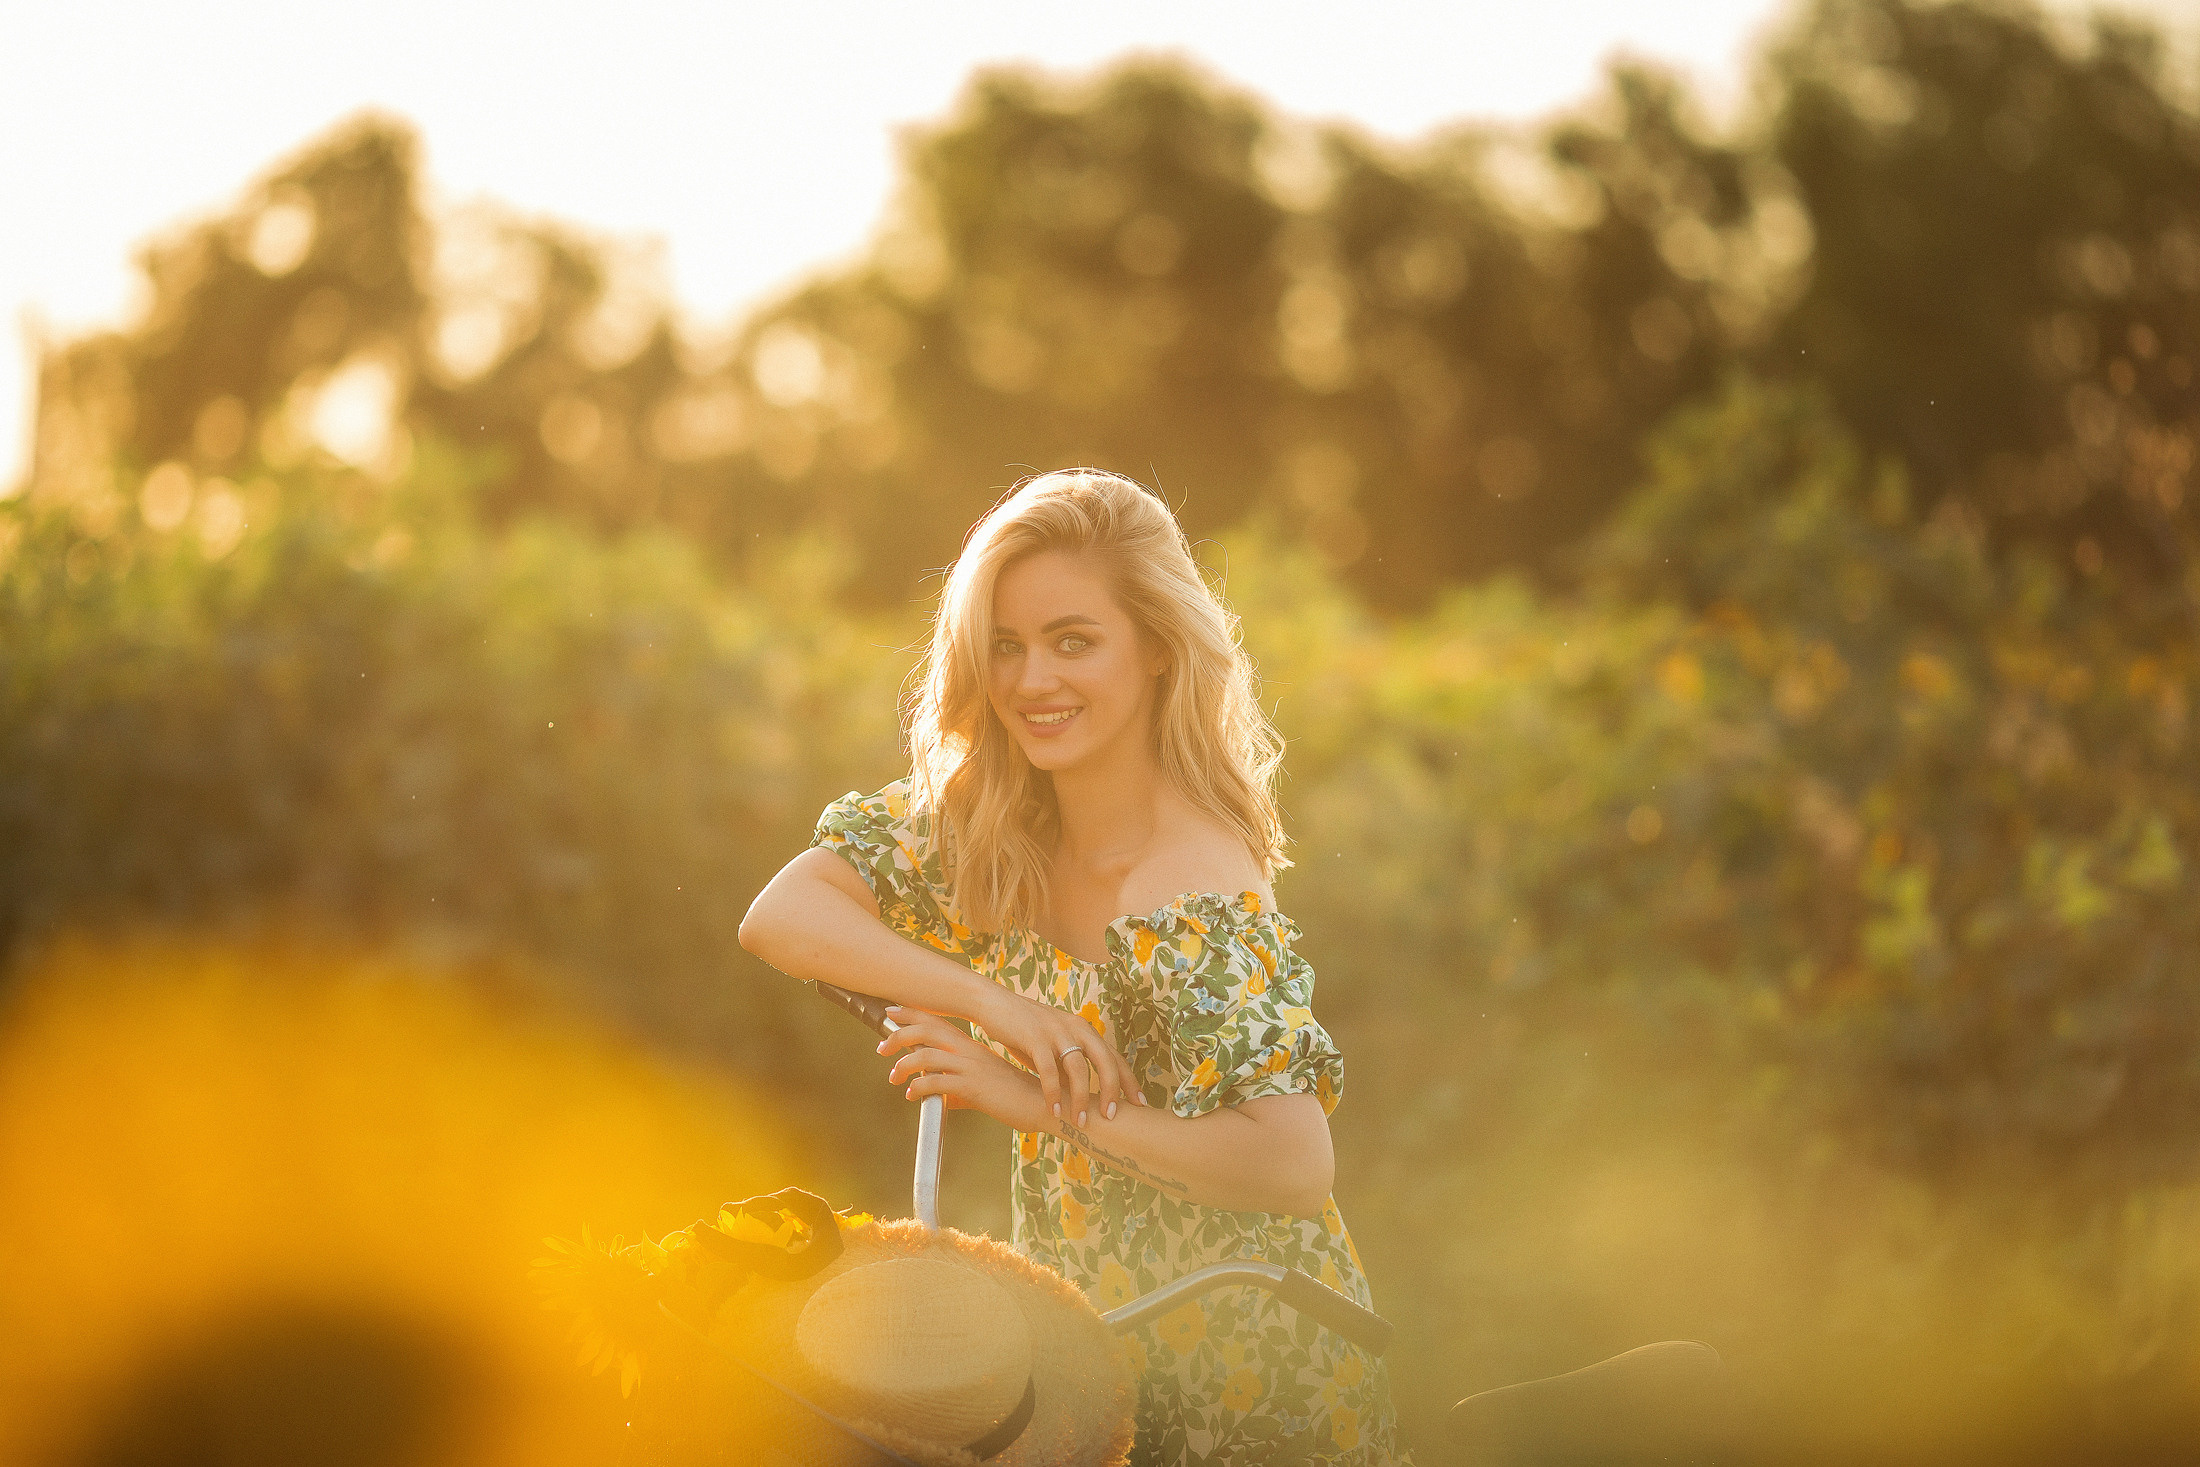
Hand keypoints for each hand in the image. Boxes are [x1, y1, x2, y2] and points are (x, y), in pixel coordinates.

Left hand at [879, 1009, 1050, 1132]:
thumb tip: (942, 1099)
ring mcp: (970, 1067)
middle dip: (899, 1034)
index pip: (936, 1022)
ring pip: (926, 1055)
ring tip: (894, 1077)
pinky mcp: (972, 1086)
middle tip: (881, 1047)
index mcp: (970, 1046)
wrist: (1039, 1104)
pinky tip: (913, 1096)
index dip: (912, 1014)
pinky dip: (918, 1088)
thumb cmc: (1013, 1095)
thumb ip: (959, 1090)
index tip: (891, 1011)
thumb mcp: (982, 1085)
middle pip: (927, 1031)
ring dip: (903, 1065)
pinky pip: (936, 1083)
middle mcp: (968, 1050)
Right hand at [963, 989, 1143, 1127]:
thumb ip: (1067, 1067)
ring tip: (1081, 1121)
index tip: (1139, 1103)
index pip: (1114, 1056)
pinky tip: (1054, 1111)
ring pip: (1078, 1068)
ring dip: (1081, 1098)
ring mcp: (1057, 1032)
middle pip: (1105, 1061)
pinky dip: (1052, 1093)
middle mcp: (1076, 1028)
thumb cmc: (1025, 1029)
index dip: (1128, 1080)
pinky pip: (1048, 1070)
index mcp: (1084, 1030)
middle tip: (1111, 1116)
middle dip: (1112, 1090)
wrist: (995, 1004)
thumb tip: (1078, 1096)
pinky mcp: (1035, 1038)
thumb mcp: (1053, 1048)